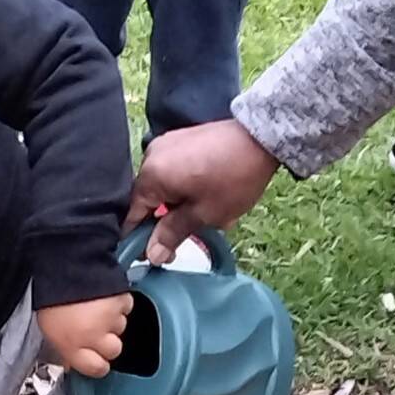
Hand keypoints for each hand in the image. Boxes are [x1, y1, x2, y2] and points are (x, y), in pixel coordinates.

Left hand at [37, 292, 132, 377]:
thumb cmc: (52, 296)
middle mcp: (94, 336)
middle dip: (107, 342)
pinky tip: (104, 297)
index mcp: (73, 346)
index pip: (97, 369)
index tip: (96, 359)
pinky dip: (119, 303)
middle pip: (114, 350)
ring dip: (112, 321)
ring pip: (121, 328)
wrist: (62, 265)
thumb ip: (64, 349)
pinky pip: (126, 308)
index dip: (98, 364)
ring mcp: (110, 319)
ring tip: (96, 308)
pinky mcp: (122, 301)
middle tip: (95, 329)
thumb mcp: (49, 329)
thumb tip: (71, 363)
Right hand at [127, 119, 279, 264]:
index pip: (133, 214)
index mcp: (151, 175)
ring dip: (178, 205)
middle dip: (166, 221)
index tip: (155, 257)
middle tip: (190, 236)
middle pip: (148, 199)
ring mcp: (166, 144)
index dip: (140, 239)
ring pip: (163, 186)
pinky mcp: (180, 139)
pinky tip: (206, 194)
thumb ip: (172, 234)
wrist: (261, 137)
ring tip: (206, 214)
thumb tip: (151, 255)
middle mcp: (151, 156)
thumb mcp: (203, 214)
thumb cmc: (232, 179)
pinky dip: (184, 187)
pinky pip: (173, 170)